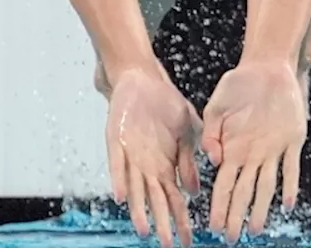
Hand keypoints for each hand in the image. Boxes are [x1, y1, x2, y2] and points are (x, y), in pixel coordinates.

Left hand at [106, 67, 201, 247]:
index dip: (181, 219)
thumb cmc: (166, 104)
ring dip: (139, 210)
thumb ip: (188, 161)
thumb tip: (194, 191)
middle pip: (156, 201)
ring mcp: (131, 156)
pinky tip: (121, 197)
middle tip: (166, 245)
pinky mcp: (116, 142)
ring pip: (135, 189)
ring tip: (145, 230)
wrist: (142, 80)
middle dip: (162, 223)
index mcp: (167, 165)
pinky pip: (117, 165)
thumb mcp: (188, 130)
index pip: (175, 198)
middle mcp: (148, 166)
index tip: (188, 239)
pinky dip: (119, 180)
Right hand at [201, 60, 307, 241]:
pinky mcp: (292, 140)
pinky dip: (290, 185)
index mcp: (232, 149)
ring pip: (266, 186)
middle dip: (236, 216)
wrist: (266, 68)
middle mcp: (252, 155)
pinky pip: (291, 167)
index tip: (213, 227)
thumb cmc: (238, 85)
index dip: (219, 206)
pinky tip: (288, 203)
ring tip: (255, 230)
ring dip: (261, 208)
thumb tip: (212, 160)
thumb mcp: (216, 107)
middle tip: (231, 239)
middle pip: (243, 192)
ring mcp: (272, 150)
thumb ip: (211, 133)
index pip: (224, 185)